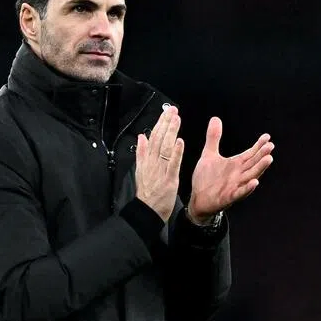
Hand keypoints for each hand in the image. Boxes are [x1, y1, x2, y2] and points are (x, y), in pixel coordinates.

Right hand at [135, 106, 183, 222]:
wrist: (147, 211)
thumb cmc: (147, 193)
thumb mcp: (141, 170)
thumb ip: (141, 152)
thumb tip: (141, 136)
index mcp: (147, 159)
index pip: (153, 137)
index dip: (160, 124)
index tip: (167, 113)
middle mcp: (152, 162)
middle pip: (158, 139)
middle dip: (166, 123)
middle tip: (173, 110)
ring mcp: (160, 170)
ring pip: (165, 147)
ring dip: (171, 132)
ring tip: (176, 120)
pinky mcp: (169, 179)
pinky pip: (172, 164)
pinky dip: (176, 153)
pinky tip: (180, 142)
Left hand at [187, 117, 273, 222]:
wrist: (197, 199)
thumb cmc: (206, 178)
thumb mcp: (209, 154)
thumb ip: (213, 138)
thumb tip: (215, 118)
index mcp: (235, 164)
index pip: (250, 153)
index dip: (258, 146)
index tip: (267, 136)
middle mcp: (238, 174)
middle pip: (253, 163)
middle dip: (262, 155)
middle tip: (271, 146)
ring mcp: (235, 186)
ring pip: (250, 176)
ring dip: (260, 168)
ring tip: (269, 159)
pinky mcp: (229, 197)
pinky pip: (240, 192)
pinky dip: (247, 188)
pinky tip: (255, 182)